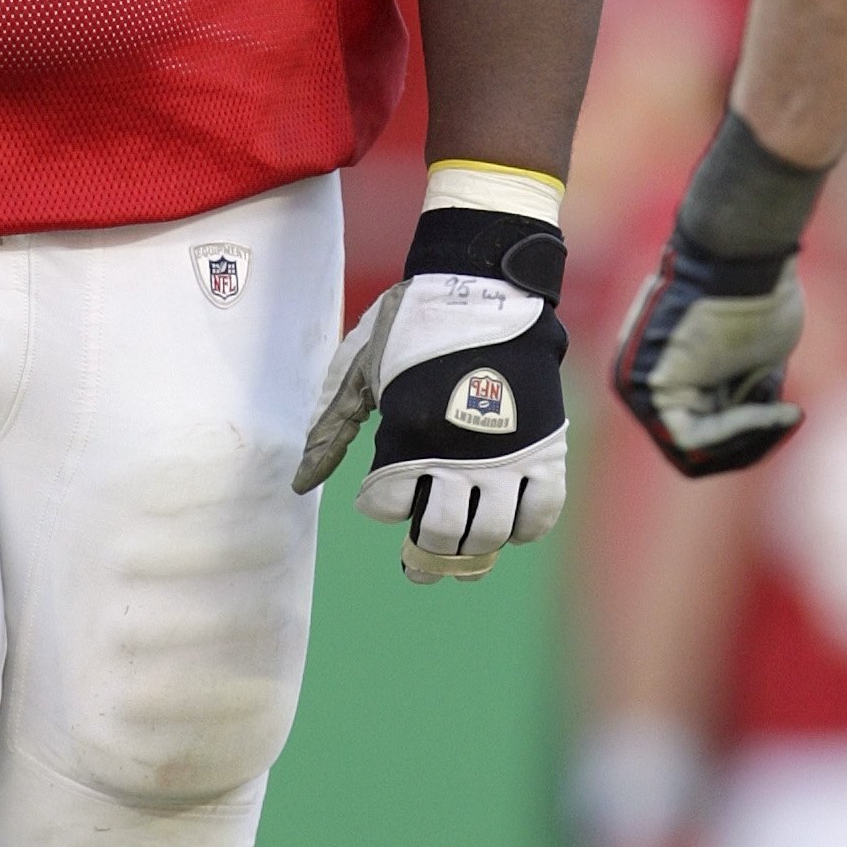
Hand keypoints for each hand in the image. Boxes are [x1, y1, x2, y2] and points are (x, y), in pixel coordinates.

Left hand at [296, 202, 566, 581]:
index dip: (380, 506)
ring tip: (465, 555)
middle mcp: (455, 452)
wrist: (485, 286)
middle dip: (425, 555)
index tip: (383, 497)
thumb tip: (300, 484)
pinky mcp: (546, 447)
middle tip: (421, 561)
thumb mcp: (360, 369)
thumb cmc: (413, 325)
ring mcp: (505, 453)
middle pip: (439, 534)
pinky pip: (540, 511)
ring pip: (489, 533)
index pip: (385, 506)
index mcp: (405, 433)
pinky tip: (509, 524)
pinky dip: (524, 528)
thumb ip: (332, 428)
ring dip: (473, 553)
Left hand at [610, 231, 803, 477]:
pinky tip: (767, 410)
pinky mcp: (647, 388)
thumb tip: (760, 423)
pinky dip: (737, 429)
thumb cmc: (758, 294)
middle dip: (750, 442)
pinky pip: (691, 436)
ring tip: (783, 412)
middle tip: (788, 419)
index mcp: (663, 371)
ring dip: (748, 437)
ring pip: (693, 449)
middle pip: (696, 448)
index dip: (750, 435)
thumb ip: (746, 392)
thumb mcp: (758, 356)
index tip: (790, 415)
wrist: (747, 256)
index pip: (701, 433)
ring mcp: (638, 387)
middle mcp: (641, 382)